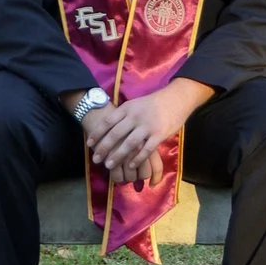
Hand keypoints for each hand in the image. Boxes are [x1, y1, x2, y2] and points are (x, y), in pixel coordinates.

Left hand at [82, 81, 210, 186]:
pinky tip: (130, 165)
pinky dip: (137, 158)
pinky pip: (146, 149)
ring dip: (117, 156)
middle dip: (104, 148)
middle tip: (95, 159)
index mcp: (128, 108)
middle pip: (115, 134)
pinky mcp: (159, 134)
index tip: (89, 143)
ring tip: (108, 165)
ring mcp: (147, 126)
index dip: (98, 133)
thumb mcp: (136, 104)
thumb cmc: (153, 103)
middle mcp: (135, 117)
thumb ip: (124, 114)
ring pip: (129, 144)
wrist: (176, 98)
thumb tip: (108, 126)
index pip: (108, 121)